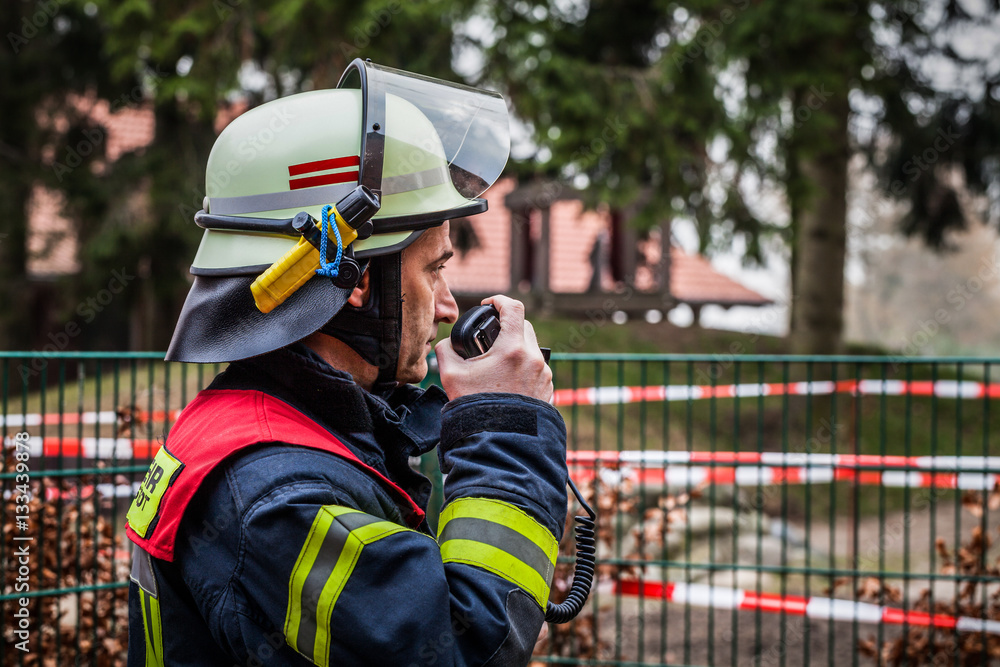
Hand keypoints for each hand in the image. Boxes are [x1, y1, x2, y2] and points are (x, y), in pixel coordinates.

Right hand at [435, 295, 552, 401]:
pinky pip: (538, 367)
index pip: (513, 307)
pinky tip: (509, 379)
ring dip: (517, 348)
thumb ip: (446, 351)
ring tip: (498, 363)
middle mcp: (533, 358)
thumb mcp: (451, 375)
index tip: (489, 305)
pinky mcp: (548, 388)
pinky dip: (524, 366)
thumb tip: (448, 343)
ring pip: (532, 348)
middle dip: (507, 325)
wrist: (499, 441)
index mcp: (512, 349)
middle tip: (491, 337)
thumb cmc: (476, 408)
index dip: (499, 300)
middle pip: (524, 325)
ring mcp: (544, 374)